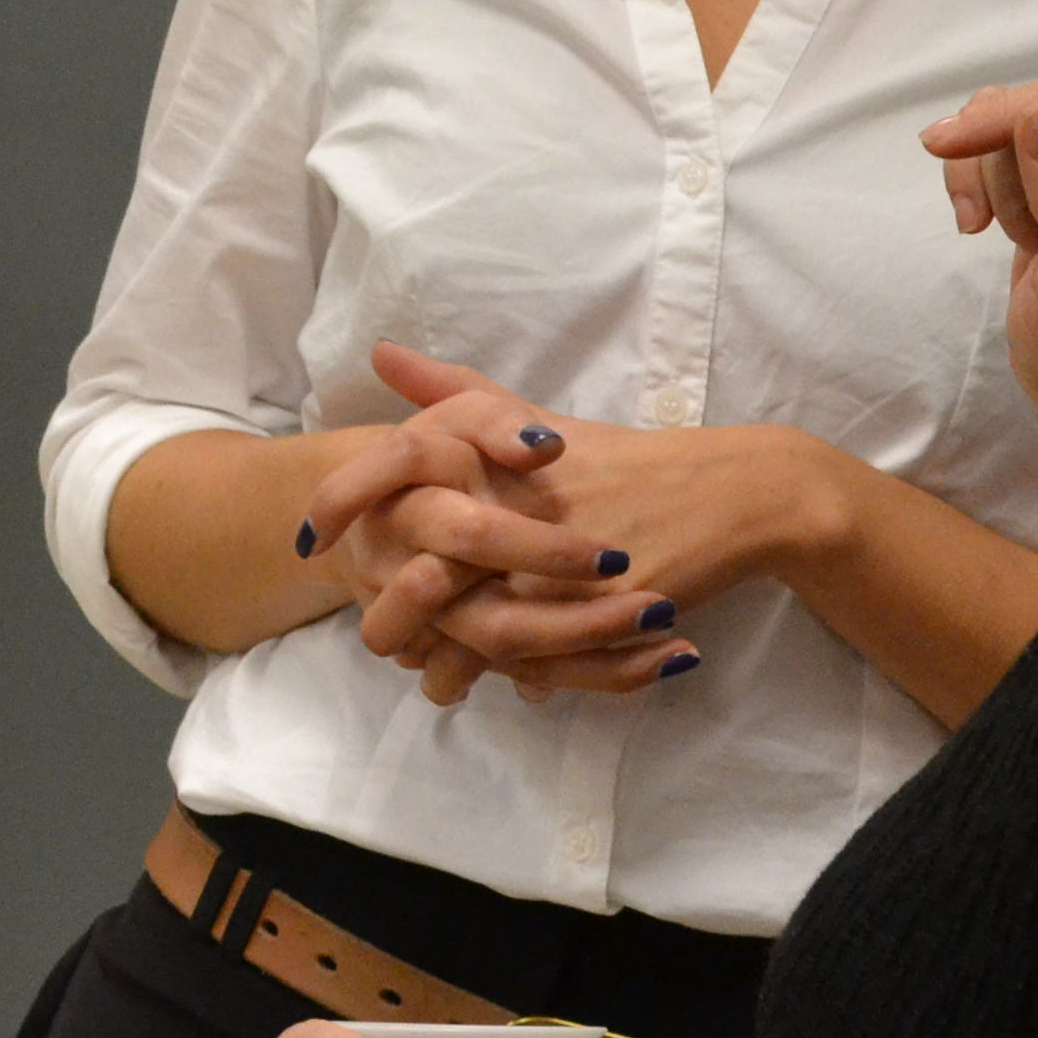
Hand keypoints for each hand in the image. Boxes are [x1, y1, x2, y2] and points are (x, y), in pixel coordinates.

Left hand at [303, 347, 687, 703]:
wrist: (727, 494)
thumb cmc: (621, 456)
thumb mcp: (527, 416)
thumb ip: (449, 391)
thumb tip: (379, 352)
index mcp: (493, 459)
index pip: (395, 473)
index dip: (341, 506)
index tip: (310, 541)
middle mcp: (518, 507)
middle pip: (423, 579)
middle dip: (390, 619)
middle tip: (379, 643)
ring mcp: (558, 565)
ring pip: (477, 635)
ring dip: (452, 666)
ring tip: (438, 681)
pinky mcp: (600, 611)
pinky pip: (541, 662)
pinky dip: (518, 678)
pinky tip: (509, 685)